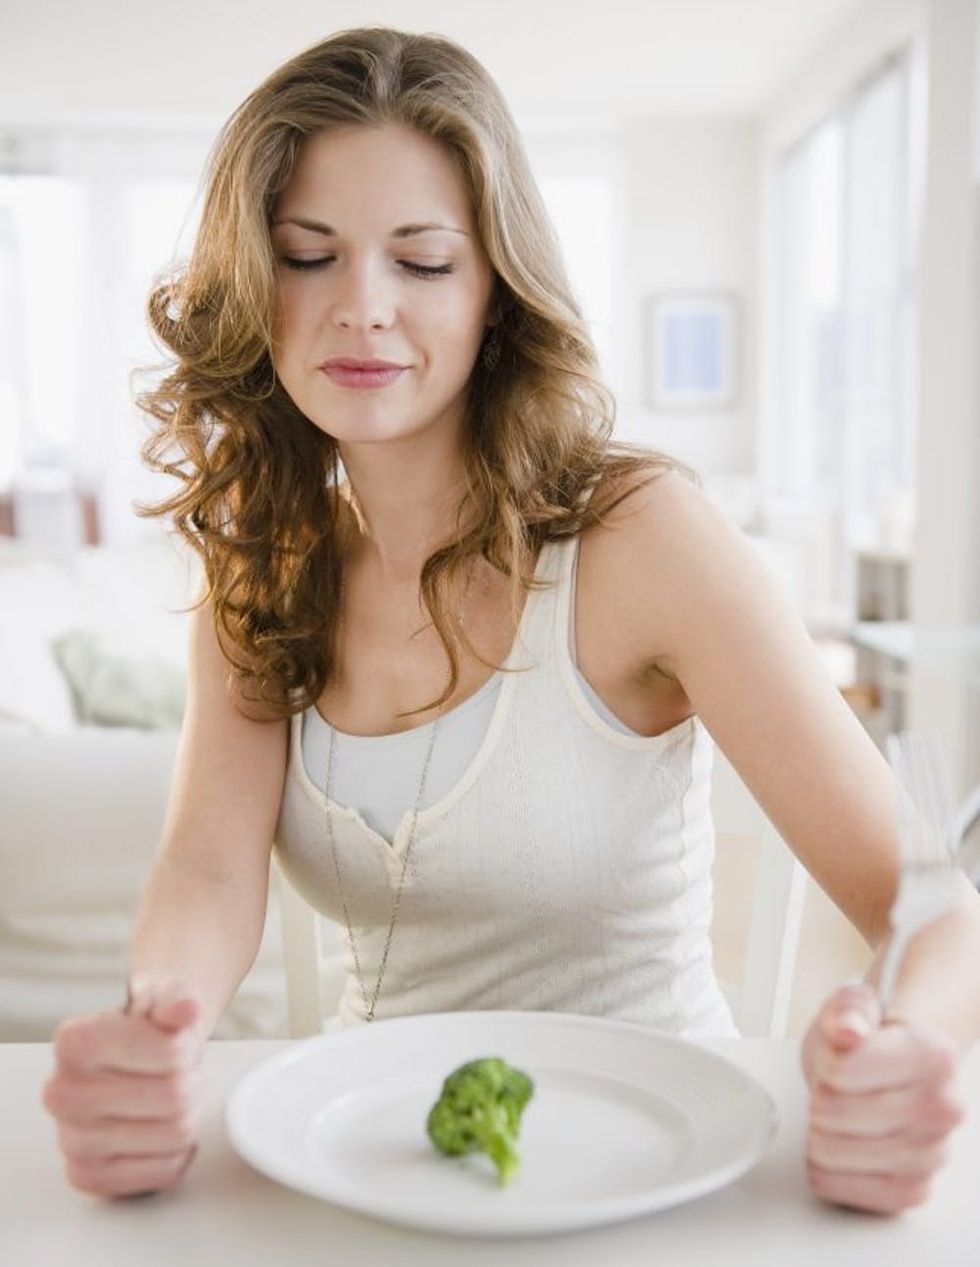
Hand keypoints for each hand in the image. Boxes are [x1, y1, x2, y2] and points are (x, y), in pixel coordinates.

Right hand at [42, 976, 206, 1197]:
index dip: (186, 1046)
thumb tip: (185, 1009)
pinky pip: (166, 1171)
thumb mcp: (168, 997)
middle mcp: (60, 1093)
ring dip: (187, 1114)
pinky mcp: (88, 1176)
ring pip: (176, 1134)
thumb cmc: (151, 1028)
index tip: (172, 1039)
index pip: (170, 1054)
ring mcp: (70, 1140)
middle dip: (189, 1080)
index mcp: (74, 1041)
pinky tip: (158, 1127)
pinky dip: (178, 1151)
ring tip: (165, 1095)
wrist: (134, 1060)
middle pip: (175, 1096)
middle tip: (175, 1071)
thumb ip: (177, 1000)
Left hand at [801, 981, 966, 1214]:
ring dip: (819, 1131)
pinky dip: (825, 1166)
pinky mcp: (910, 1191)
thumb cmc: (871, 1041)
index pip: (842, 1072)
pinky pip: (836, 1187)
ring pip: (828, 1153)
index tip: (841, 1057)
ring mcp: (930, 1156)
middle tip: (839, 1088)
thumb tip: (849, 1029)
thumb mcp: (853, 1006)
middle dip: (821, 1096)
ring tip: (842, 1113)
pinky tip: (842, 1143)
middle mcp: (942, 1110)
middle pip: (830, 1113)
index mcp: (933, 1056)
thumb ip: (848, 1011)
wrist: (895, 1069)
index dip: (827, 1062)